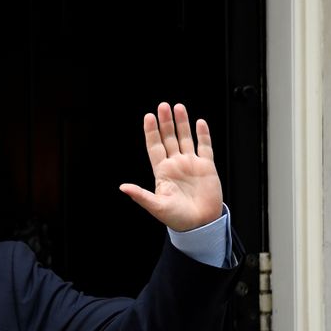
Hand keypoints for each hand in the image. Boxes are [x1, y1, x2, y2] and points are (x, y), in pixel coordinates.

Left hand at [119, 102, 222, 231]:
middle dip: (166, 122)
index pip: (154, 147)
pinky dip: (203, 134)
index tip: (148, 117)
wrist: (200, 225)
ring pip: (185, 138)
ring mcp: (191, 164)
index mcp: (162, 172)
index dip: (151, 132)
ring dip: (182, 123)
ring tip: (178, 107)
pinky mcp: (206, 167)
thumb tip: (123, 187)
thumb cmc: (177, 218)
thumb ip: (141, 195)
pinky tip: (199, 122)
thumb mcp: (156, 206)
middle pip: (169, 138)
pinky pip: (204, 147)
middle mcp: (176, 165)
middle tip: (163, 106)